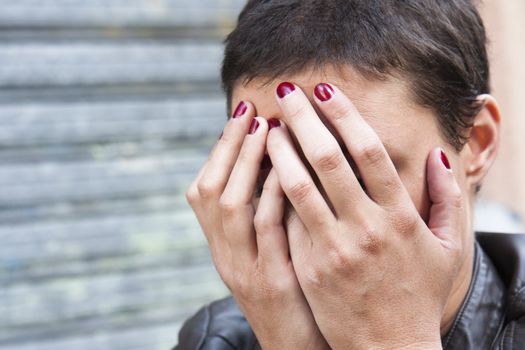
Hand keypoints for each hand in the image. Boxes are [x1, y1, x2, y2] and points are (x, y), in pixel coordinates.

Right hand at [185, 102, 328, 349]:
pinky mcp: (274, 282)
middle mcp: (225, 256)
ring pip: (234, 206)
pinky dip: (273, 194)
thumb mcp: (264, 253)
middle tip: (251, 110)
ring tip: (267, 127)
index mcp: (221, 247)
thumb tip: (273, 163)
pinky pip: (268, 230)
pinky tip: (290, 168)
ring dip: (248, 162)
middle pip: (212, 191)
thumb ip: (262, 214)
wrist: (296, 347)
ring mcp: (246, 269)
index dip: (220, 150)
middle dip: (231, 146)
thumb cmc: (289, 292)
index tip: (241, 114)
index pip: (204, 190)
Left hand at [267, 82, 464, 348]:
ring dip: (279, 150)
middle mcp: (365, 228)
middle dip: (303, 119)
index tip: (325, 90)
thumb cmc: (418, 295)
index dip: (344, 114)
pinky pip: (286, 221)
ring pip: (298, 186)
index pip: (368, 151)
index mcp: (399, 217)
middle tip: (286, 92)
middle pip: (327, 159)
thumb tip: (436, 153)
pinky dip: (274, 191)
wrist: (390, 348)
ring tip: (266, 127)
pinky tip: (263, 170)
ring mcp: (333, 248)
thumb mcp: (445, 247)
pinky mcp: (310, 267)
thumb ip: (446, 197)